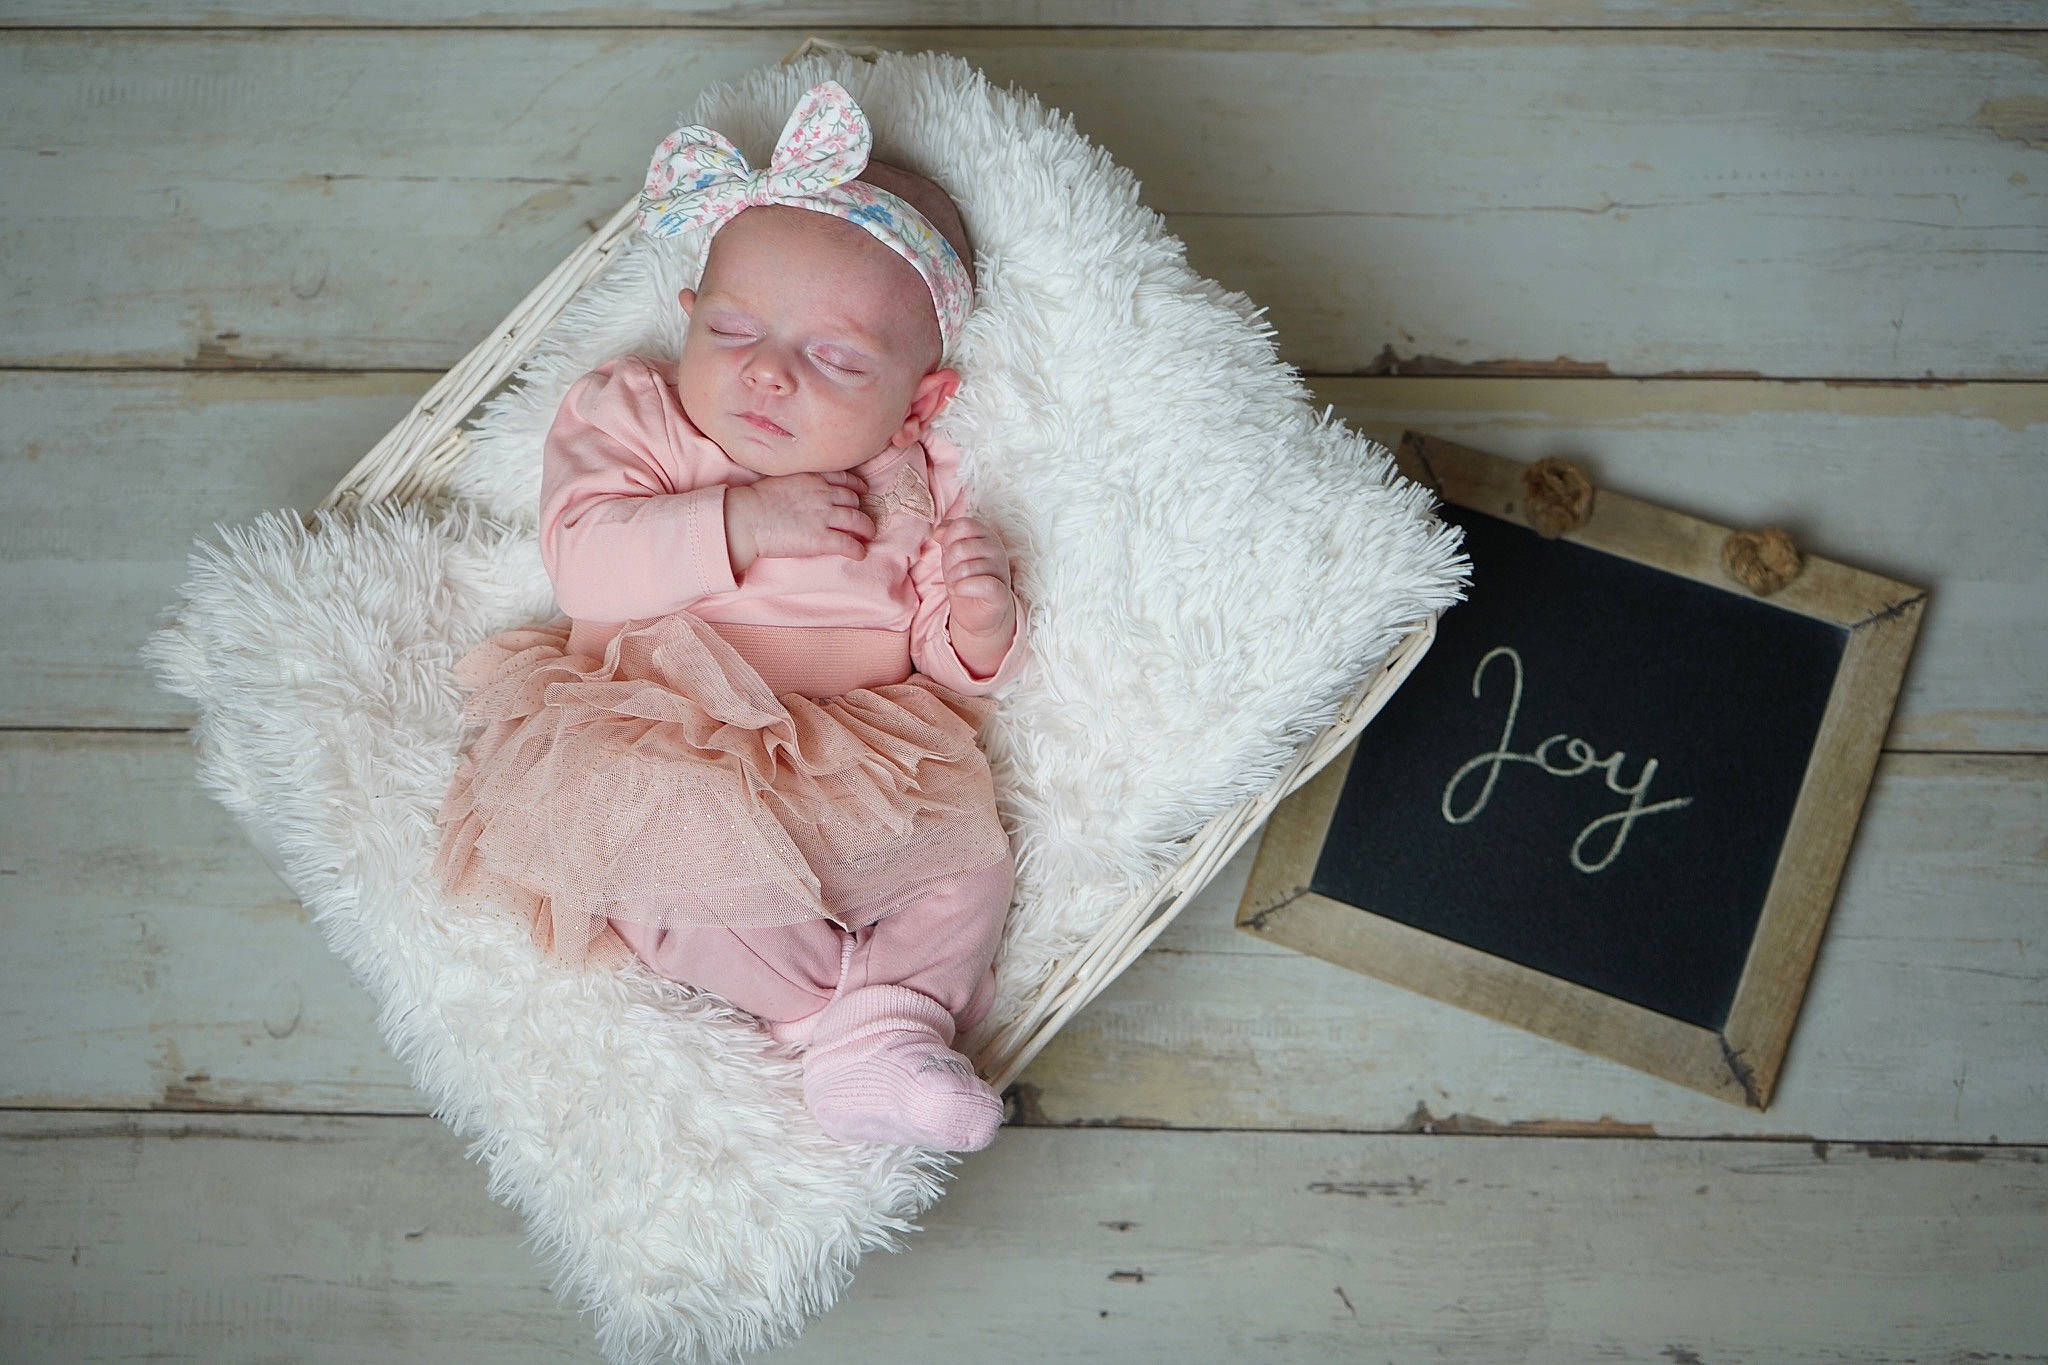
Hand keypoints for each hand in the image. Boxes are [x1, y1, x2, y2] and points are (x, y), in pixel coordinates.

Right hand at [725, 471, 873, 572]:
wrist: (746, 517)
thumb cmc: (755, 500)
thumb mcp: (780, 479)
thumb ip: (797, 482)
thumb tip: (800, 490)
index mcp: (812, 478)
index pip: (844, 479)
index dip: (856, 486)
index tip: (861, 491)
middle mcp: (823, 494)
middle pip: (853, 500)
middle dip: (860, 509)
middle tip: (863, 518)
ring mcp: (824, 516)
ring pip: (857, 520)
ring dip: (866, 529)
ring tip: (868, 536)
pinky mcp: (820, 538)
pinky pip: (848, 544)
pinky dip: (857, 549)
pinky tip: (860, 554)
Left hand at [938, 516, 1016, 641]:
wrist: (978, 612)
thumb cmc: (966, 578)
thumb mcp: (953, 553)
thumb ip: (948, 536)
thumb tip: (939, 531)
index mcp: (986, 536)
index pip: (963, 525)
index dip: (949, 538)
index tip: (949, 551)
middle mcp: (997, 550)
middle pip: (960, 548)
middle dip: (949, 563)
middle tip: (953, 573)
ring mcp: (1001, 571)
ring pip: (966, 568)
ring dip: (954, 579)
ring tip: (957, 584)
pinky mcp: (1002, 594)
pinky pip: (982, 585)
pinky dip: (963, 588)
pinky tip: (958, 591)